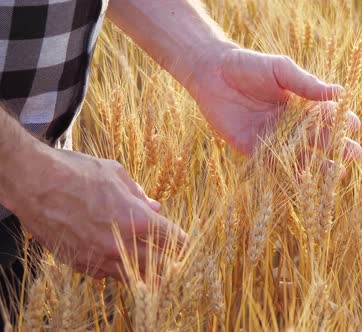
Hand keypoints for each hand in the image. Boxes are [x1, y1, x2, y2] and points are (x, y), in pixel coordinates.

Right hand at [9, 146, 185, 278]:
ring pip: (132, 275)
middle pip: (158, 264)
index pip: (171, 238)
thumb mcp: (116, 174)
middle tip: (174, 259)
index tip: (184, 241)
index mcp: (137, 219)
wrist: (33, 182)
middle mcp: (120, 243)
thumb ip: (139, 194)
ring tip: (152, 268)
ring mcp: (98, 256)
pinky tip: (119, 263)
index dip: (181, 240)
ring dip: (145, 272)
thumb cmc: (77, 172)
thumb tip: (156, 206)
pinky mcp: (79, 262)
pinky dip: (116, 270)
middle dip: (169, 262)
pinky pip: (105, 274)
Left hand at [184, 46, 361, 156]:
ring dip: (320, 165)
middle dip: (338, 146)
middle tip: (354, 153)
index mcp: (301, 104)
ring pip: (302, 156)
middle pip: (319, 138)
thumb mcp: (280, 70)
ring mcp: (275, 139)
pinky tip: (304, 179)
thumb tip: (340, 92)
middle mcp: (291, 124)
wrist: (212, 74)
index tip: (355, 125)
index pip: (327, 115)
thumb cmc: (249, 66)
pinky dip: (289, 173)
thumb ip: (306, 83)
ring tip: (338, 171)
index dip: (342, 120)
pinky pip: (275, 164)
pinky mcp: (255, 150)